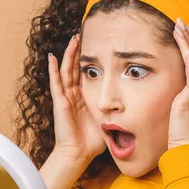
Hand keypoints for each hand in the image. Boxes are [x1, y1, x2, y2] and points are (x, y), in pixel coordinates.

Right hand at [48, 34, 106, 162]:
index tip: (97, 45)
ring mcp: (66, 97)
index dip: (90, 59)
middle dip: (79, 51)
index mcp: (84, 98)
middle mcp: (74, 95)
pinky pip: (55, 83)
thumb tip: (137, 105)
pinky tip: (52, 57)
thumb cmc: (93, 140)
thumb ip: (117, 110)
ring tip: (74, 39)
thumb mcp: (108, 119)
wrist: (78, 153)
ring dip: (69, 54)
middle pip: (76, 67)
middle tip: (84, 34)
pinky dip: (53, 69)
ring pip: (66, 70)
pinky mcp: (60, 102)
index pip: (87, 73)